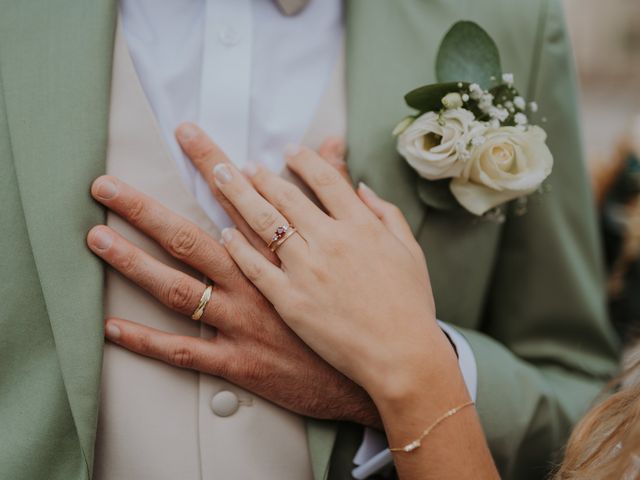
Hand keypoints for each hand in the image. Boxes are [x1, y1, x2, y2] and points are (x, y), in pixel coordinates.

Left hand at [87, 135, 380, 427]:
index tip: (196, 141)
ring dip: (136, 261)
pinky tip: (114, 326)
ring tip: (98, 237)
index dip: (222, 164)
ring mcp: (250, 319)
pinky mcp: (243, 359)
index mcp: (296, 249)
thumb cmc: (390, 305)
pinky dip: (148, 341)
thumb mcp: (387, 244)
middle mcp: (264, 278)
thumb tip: (348, 167)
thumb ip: (362, 201)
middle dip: (156, 203)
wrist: (393, 363)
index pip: (257, 193)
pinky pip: (186, 351)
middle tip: (115, 182)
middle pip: (200, 232)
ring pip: (181, 287)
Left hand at [210, 141, 456, 402]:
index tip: (288, 150)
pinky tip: (225, 233)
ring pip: (264, 223)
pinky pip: (256, 268)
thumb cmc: (410, 306)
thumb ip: (386, 213)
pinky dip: (238, 248)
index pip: (325, 180)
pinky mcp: (290, 301)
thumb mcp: (410, 251)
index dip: (304, 160)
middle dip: (258, 174)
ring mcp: (307, 271)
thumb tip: (361, 188)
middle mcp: (330, 241)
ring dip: (239, 195)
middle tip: (238, 162)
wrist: (402, 357)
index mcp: (361, 226)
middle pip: (285, 196)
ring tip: (221, 176)